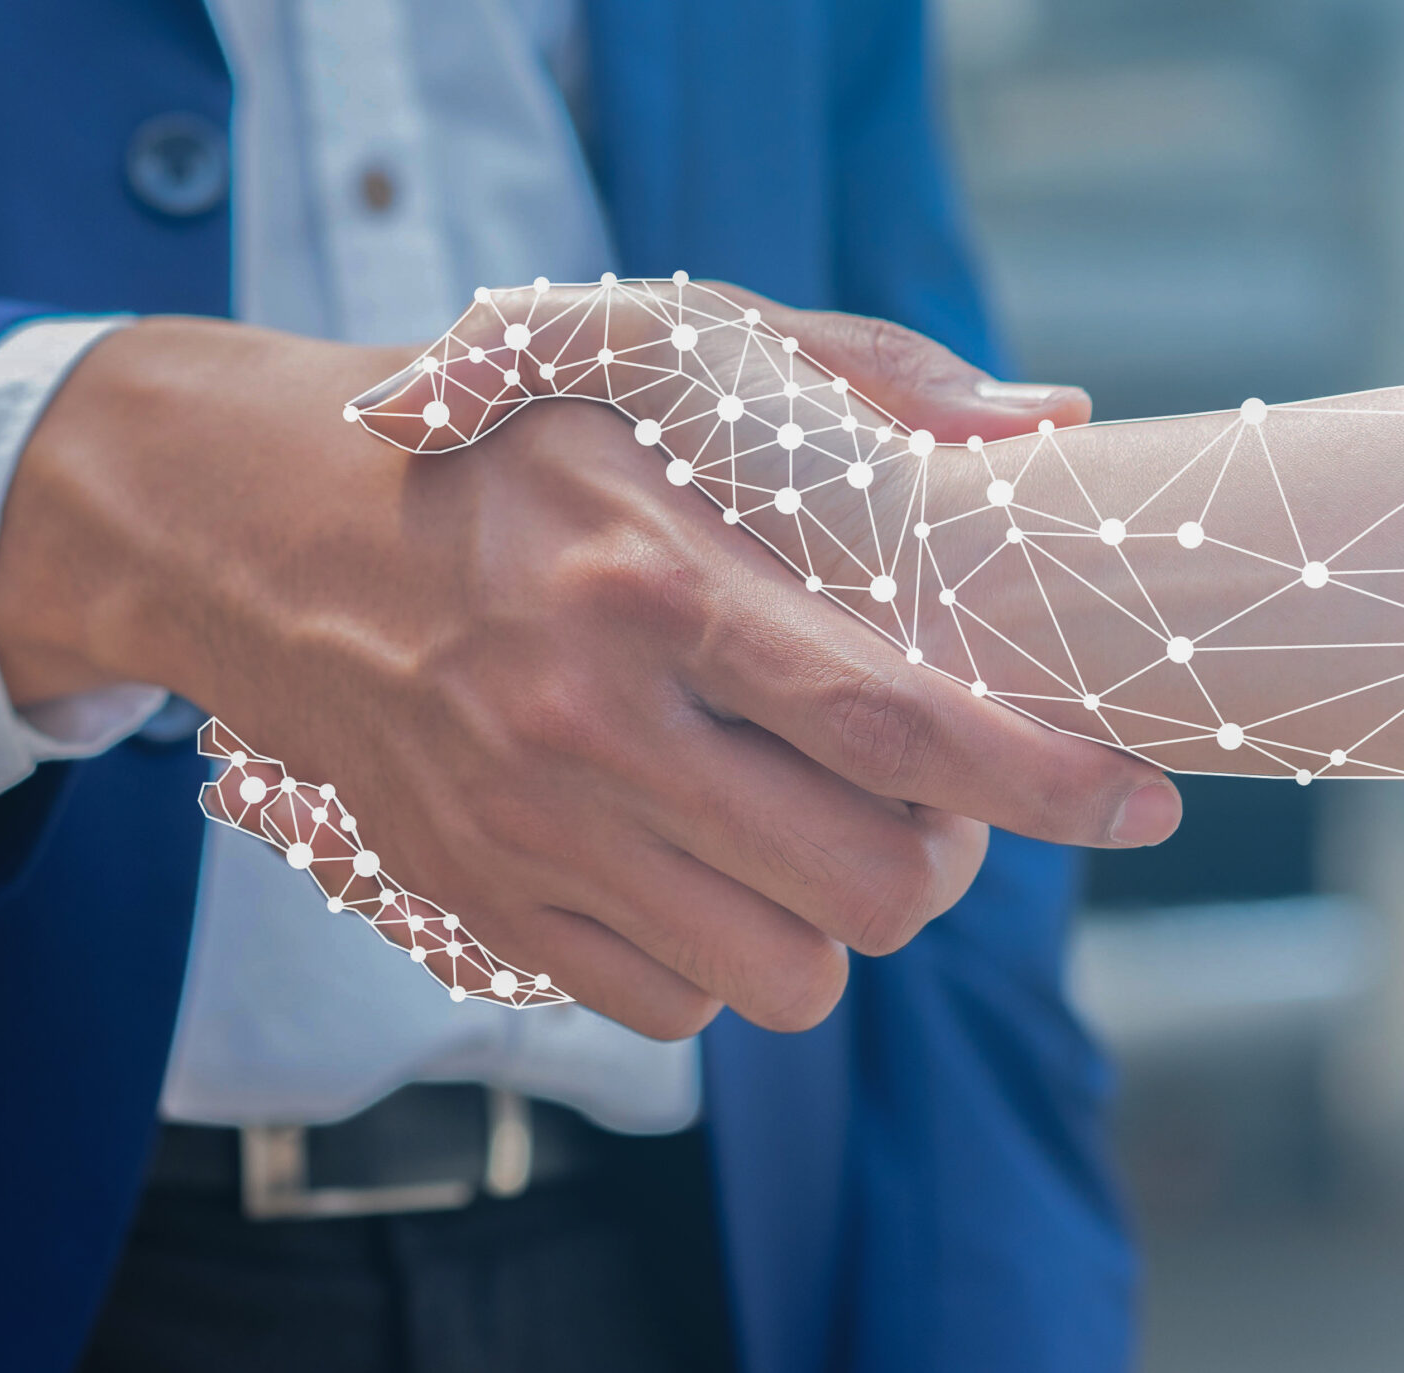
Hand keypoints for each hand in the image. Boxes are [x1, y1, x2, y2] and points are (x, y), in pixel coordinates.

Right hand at [0, 297, 1180, 1038]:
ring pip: (783, 981)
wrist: (263, 535)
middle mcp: (584, 730)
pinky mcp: (482, 904)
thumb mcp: (654, 364)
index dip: (1046, 780)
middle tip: (930, 800)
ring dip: (837, 921)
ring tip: (811, 834)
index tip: (1139, 801)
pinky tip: (701, 860)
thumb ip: (858, 382)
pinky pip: (671, 1011)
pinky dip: (724, 956)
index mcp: (648, 584)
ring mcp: (526, 838)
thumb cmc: (488, 442)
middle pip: (868, 890)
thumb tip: (1039, 425)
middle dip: (946, 860)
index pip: (896, 726)